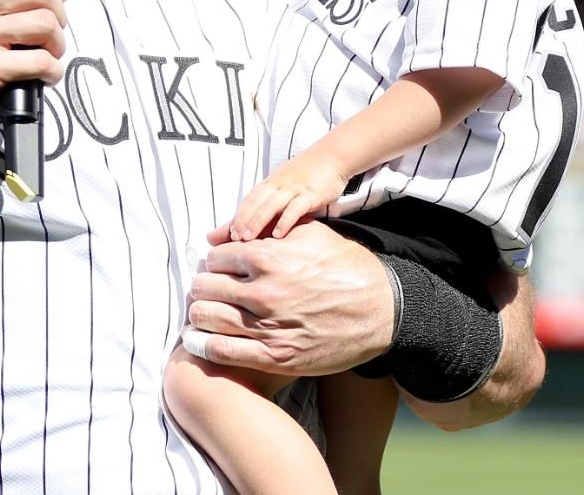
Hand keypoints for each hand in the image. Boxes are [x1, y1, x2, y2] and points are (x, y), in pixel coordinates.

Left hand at [182, 220, 392, 375]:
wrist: (384, 309)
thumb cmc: (346, 267)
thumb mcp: (310, 233)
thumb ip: (265, 228)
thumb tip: (223, 231)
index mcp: (267, 256)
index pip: (214, 258)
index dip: (215, 263)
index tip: (220, 270)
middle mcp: (263, 291)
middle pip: (203, 286)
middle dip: (205, 287)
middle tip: (211, 291)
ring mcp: (267, 325)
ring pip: (205, 316)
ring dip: (200, 314)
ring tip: (205, 313)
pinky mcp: (275, 356)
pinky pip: (221, 350)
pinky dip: (203, 345)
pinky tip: (199, 340)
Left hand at [228, 152, 347, 239]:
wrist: (332, 157)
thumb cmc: (307, 173)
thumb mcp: (286, 183)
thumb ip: (273, 199)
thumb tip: (260, 216)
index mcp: (271, 183)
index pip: (249, 199)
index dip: (238, 215)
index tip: (227, 231)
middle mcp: (278, 184)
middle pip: (255, 202)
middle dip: (242, 220)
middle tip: (233, 237)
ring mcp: (293, 188)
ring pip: (270, 205)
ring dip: (257, 221)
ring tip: (247, 238)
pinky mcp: (310, 194)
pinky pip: (295, 208)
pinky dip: (285, 220)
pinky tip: (278, 234)